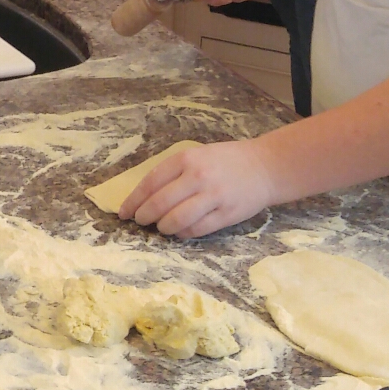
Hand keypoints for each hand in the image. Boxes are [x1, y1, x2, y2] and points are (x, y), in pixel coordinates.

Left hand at [120, 140, 276, 236]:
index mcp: (186, 159)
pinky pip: (197, 230)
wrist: (264, 166)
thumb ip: (174, 173)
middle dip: (144, 216)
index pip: (151, 182)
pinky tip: (179, 232)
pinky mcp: (227, 215)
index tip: (124, 212)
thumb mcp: (196, 155)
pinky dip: (183, 233)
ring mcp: (213, 197)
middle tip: (139, 222)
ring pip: (177, 220)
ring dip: (163, 227)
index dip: (134, 200)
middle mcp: (197, 177)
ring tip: (160, 228)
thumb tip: (146, 196)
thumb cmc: (225, 160)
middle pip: (160, 203)